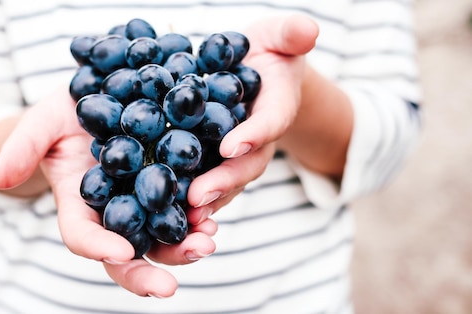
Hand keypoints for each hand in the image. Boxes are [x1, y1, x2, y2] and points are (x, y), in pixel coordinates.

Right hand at [0, 88, 215, 297]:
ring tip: (206, 243)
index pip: (83, 237)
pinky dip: (200, 210)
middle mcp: (112, 211)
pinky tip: (215, 210)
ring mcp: (141, 198)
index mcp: (78, 205)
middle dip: (148, 271)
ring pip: (162, 233)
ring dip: (184, 245)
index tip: (120, 253)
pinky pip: (185, 202)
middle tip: (168, 286)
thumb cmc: (59, 118)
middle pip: (128, 252)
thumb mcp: (39, 125)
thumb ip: (20, 149)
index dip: (98, 248)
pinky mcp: (168, 180)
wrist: (94, 101)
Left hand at [186, 15, 319, 223]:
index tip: (233, 146)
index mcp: (276, 106)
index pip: (270, 123)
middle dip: (223, 182)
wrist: (259, 71)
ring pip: (226, 181)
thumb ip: (292, 33)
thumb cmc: (270, 51)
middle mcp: (258, 138)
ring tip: (182, 215)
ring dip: (206, 200)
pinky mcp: (216, 159)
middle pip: (246, 165)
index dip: (254, 135)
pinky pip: (206, 179)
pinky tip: (167, 209)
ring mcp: (238, 153)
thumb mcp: (280, 36)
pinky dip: (190, 196)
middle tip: (198, 197)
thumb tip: (308, 30)